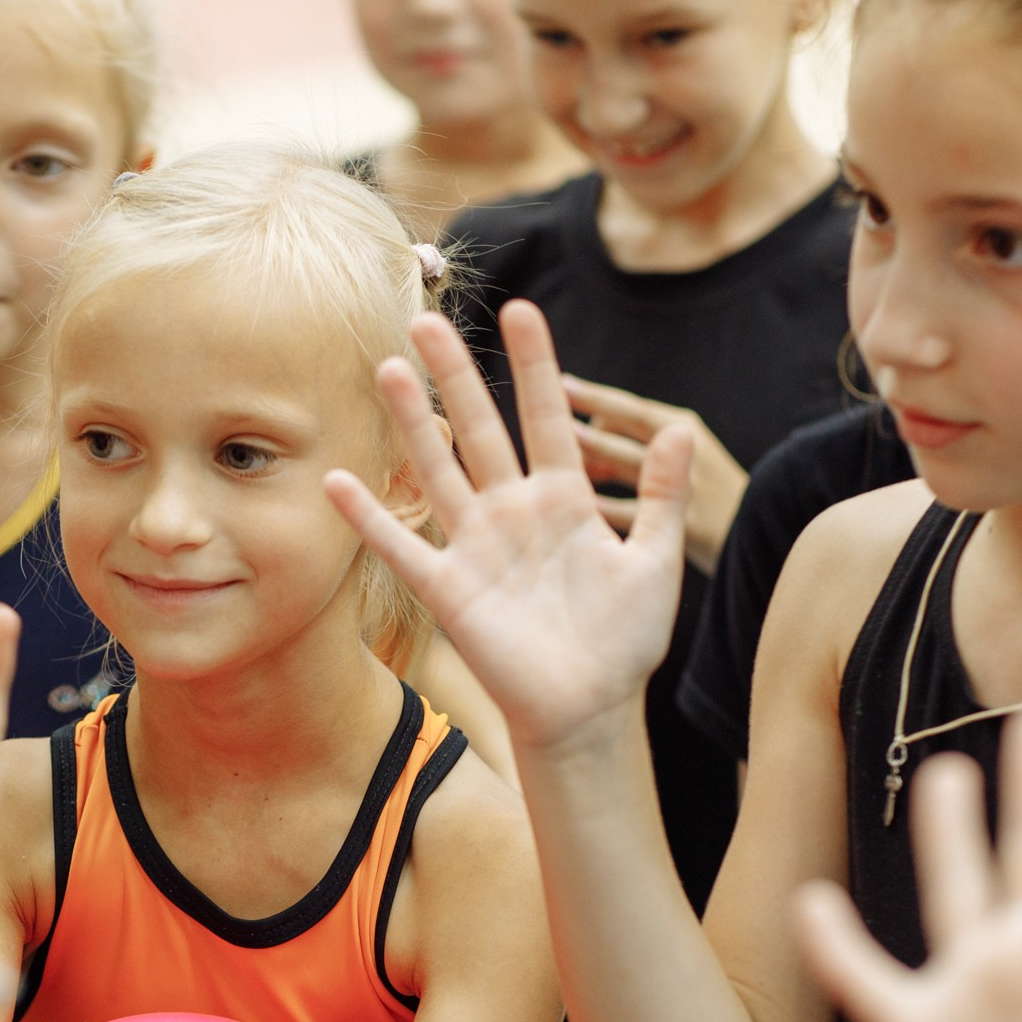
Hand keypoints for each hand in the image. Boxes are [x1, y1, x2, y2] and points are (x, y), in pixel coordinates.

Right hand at [323, 300, 696, 756]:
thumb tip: (681, 429)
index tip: (519, 312)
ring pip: (438, 470)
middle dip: (455, 374)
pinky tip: (340, 482)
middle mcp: (514, 512)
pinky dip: (370, 518)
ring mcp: (477, 547)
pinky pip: (402, 548)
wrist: (590, 709)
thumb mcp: (655, 561)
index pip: (547, 417)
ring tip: (387, 368)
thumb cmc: (625, 640)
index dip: (534, 366)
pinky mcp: (450, 590)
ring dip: (413, 423)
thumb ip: (661, 496)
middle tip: (427, 319)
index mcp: (565, 500)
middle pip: (480, 429)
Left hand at [563, 374, 748, 570]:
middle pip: (624, 436)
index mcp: (685, 427)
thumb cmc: (706, 501)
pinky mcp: (688, 529)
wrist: (764, 542)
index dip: (594, 397)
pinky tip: (570, 509)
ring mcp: (690, 489)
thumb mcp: (682, 459)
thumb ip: (631, 447)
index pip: (631, 409)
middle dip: (584, 430)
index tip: (560, 386)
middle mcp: (689, 452)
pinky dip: (597, 509)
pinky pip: (630, 516)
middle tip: (546, 425)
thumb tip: (580, 436)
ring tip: (555, 460)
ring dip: (589, 462)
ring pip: (626, 469)